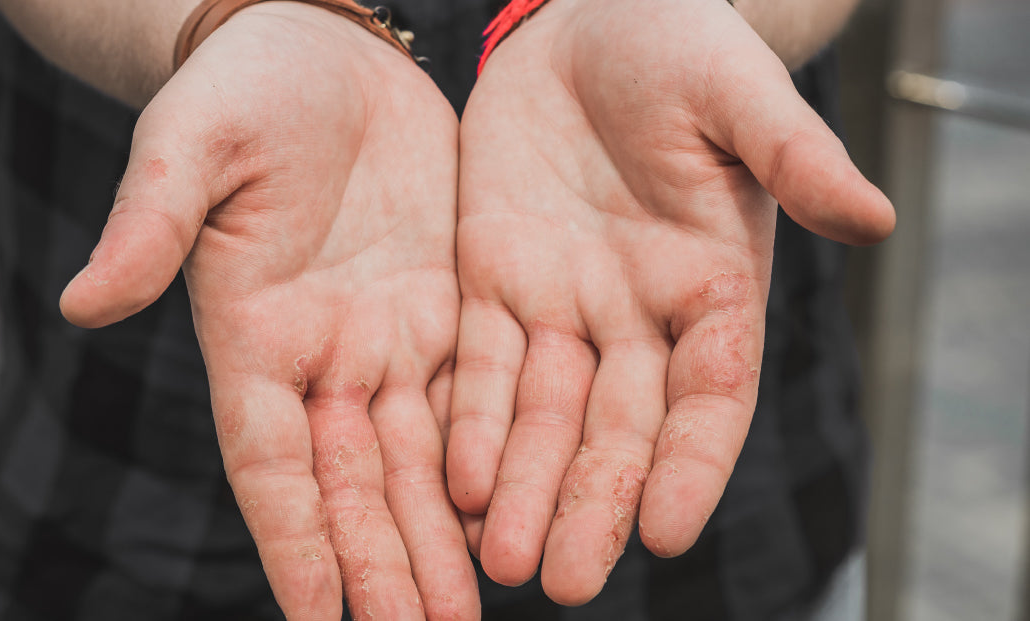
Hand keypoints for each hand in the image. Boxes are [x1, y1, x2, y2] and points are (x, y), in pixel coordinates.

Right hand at [59, 4, 476, 618]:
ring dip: (440, 539)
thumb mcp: (195, 147)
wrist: (327, 53)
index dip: (295, 544)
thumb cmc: (249, 89)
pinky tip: (510, 516)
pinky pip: (476, 403)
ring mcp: (392, 339)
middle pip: (356, 485)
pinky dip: (488, 466)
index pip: (274, 465)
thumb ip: (152, 226)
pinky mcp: (450, 311)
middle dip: (384, 567)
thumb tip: (82, 305)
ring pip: (421, 462)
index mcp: (257, 337)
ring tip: (468, 611)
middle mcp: (327, 358)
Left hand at [448, 0, 893, 605]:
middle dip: (591, 502)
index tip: (667, 532)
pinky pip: (478, 363)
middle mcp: (638, 316)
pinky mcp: (494, 278)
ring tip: (499, 560)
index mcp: (712, 287)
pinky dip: (468, 421)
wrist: (593, 20)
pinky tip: (452, 481)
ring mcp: (563, 304)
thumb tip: (875, 219)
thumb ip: (795, 160)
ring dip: (519, 486)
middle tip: (563, 581)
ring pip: (541, 414)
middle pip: (617, 429)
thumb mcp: (740, 95)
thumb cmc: (684, 45)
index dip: (691, 463)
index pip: (709, 396)